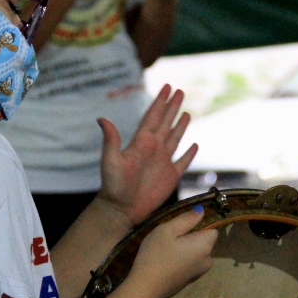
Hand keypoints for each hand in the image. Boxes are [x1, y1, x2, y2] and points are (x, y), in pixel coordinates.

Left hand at [97, 84, 196, 225]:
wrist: (121, 209)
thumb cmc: (114, 186)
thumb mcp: (110, 160)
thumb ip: (111, 140)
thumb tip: (102, 119)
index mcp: (141, 142)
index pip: (153, 116)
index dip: (160, 102)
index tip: (167, 87)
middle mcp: (153, 149)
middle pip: (166, 122)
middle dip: (173, 107)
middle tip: (180, 91)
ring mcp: (163, 162)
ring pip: (175, 138)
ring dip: (181, 125)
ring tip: (186, 112)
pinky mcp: (170, 177)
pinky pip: (183, 162)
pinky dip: (189, 153)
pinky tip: (194, 145)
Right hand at [128, 206, 216, 297]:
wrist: (146, 289)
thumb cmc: (155, 256)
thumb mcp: (167, 230)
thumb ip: (187, 219)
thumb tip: (202, 211)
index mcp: (205, 246)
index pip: (213, 228)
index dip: (199, 223)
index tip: (181, 225)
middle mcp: (208, 260)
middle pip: (205, 240)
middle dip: (191, 236)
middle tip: (170, 236)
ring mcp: (199, 272)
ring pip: (197, 252)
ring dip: (186, 247)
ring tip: (167, 248)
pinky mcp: (190, 280)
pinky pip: (191, 262)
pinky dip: (183, 258)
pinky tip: (167, 260)